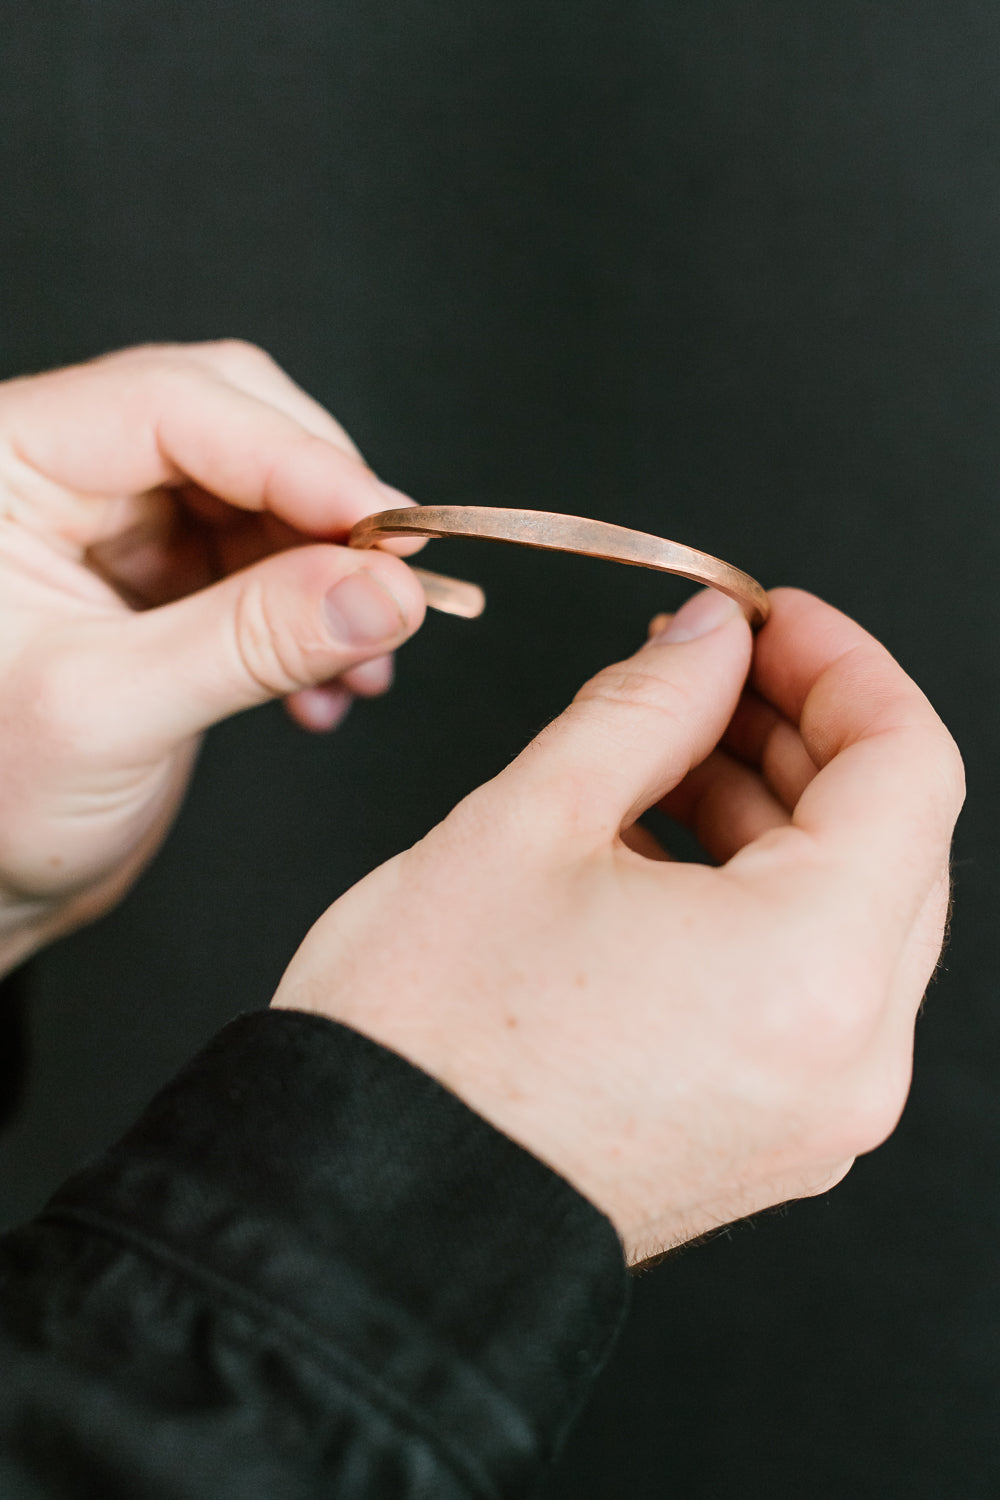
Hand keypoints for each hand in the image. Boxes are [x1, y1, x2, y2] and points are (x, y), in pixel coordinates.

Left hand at [0, 341, 425, 971]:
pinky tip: (327, 692)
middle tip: (394, 581)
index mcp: (3, 465)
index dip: (294, 457)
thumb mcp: (110, 714)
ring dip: (334, 578)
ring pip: (268, 499)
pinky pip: (274, 566)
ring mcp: (119, 528)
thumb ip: (251, 643)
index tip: (387, 527)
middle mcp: (61, 475)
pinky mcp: (168, 583)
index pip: (169, 407)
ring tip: (365, 663)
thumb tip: (385, 590)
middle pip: (234, 429)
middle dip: (324, 510)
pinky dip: (318, 623)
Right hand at [273, 587, 963, 1263]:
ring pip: (849, 914)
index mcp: (809, 970)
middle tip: (714, 666)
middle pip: (893, 840)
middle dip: (805, 731)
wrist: (357, 1218)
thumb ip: (647, 703)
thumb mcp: (528, 821)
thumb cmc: (419, 1041)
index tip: (775, 616)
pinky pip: (806, 987)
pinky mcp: (769, 1138)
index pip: (908, 767)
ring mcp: (816, 1114)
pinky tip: (664, 847)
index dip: (844, 663)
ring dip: (776, 812)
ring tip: (671, 747)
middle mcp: (847, 1060)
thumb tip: (711, 635)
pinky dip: (757, 899)